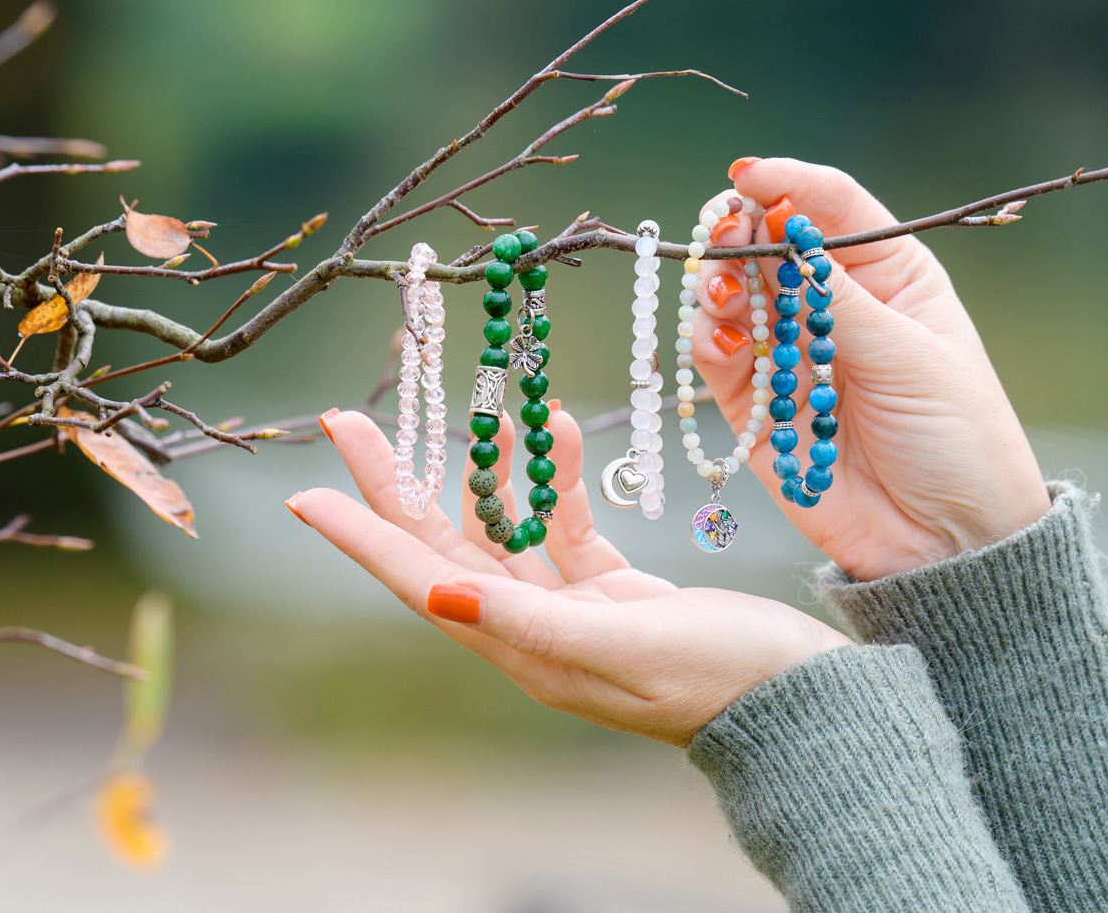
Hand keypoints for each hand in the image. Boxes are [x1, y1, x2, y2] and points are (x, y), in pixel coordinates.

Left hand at [287, 406, 849, 745]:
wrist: (805, 704)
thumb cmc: (719, 681)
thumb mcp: (620, 647)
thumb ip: (525, 620)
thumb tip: (434, 592)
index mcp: (518, 648)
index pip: (415, 578)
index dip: (359, 535)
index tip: (303, 492)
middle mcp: (529, 629)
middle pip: (440, 543)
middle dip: (395, 480)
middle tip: (348, 418)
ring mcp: (570, 609)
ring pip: (504, 525)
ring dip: (487, 466)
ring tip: (468, 402)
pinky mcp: (613, 591)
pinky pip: (566, 524)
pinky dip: (559, 480)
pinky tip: (557, 430)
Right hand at [692, 157, 1050, 579]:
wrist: (948, 542)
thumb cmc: (957, 438)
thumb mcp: (907, 355)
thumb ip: (834, 296)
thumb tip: (781, 225)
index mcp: (891, 276)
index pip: (831, 208)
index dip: (787, 185)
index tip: (746, 177)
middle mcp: (834, 306)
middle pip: (768, 246)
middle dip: (738, 236)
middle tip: (722, 238)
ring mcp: (793, 354)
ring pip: (732, 298)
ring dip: (717, 288)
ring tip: (723, 298)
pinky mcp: (758, 406)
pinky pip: (717, 360)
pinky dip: (708, 344)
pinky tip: (721, 342)